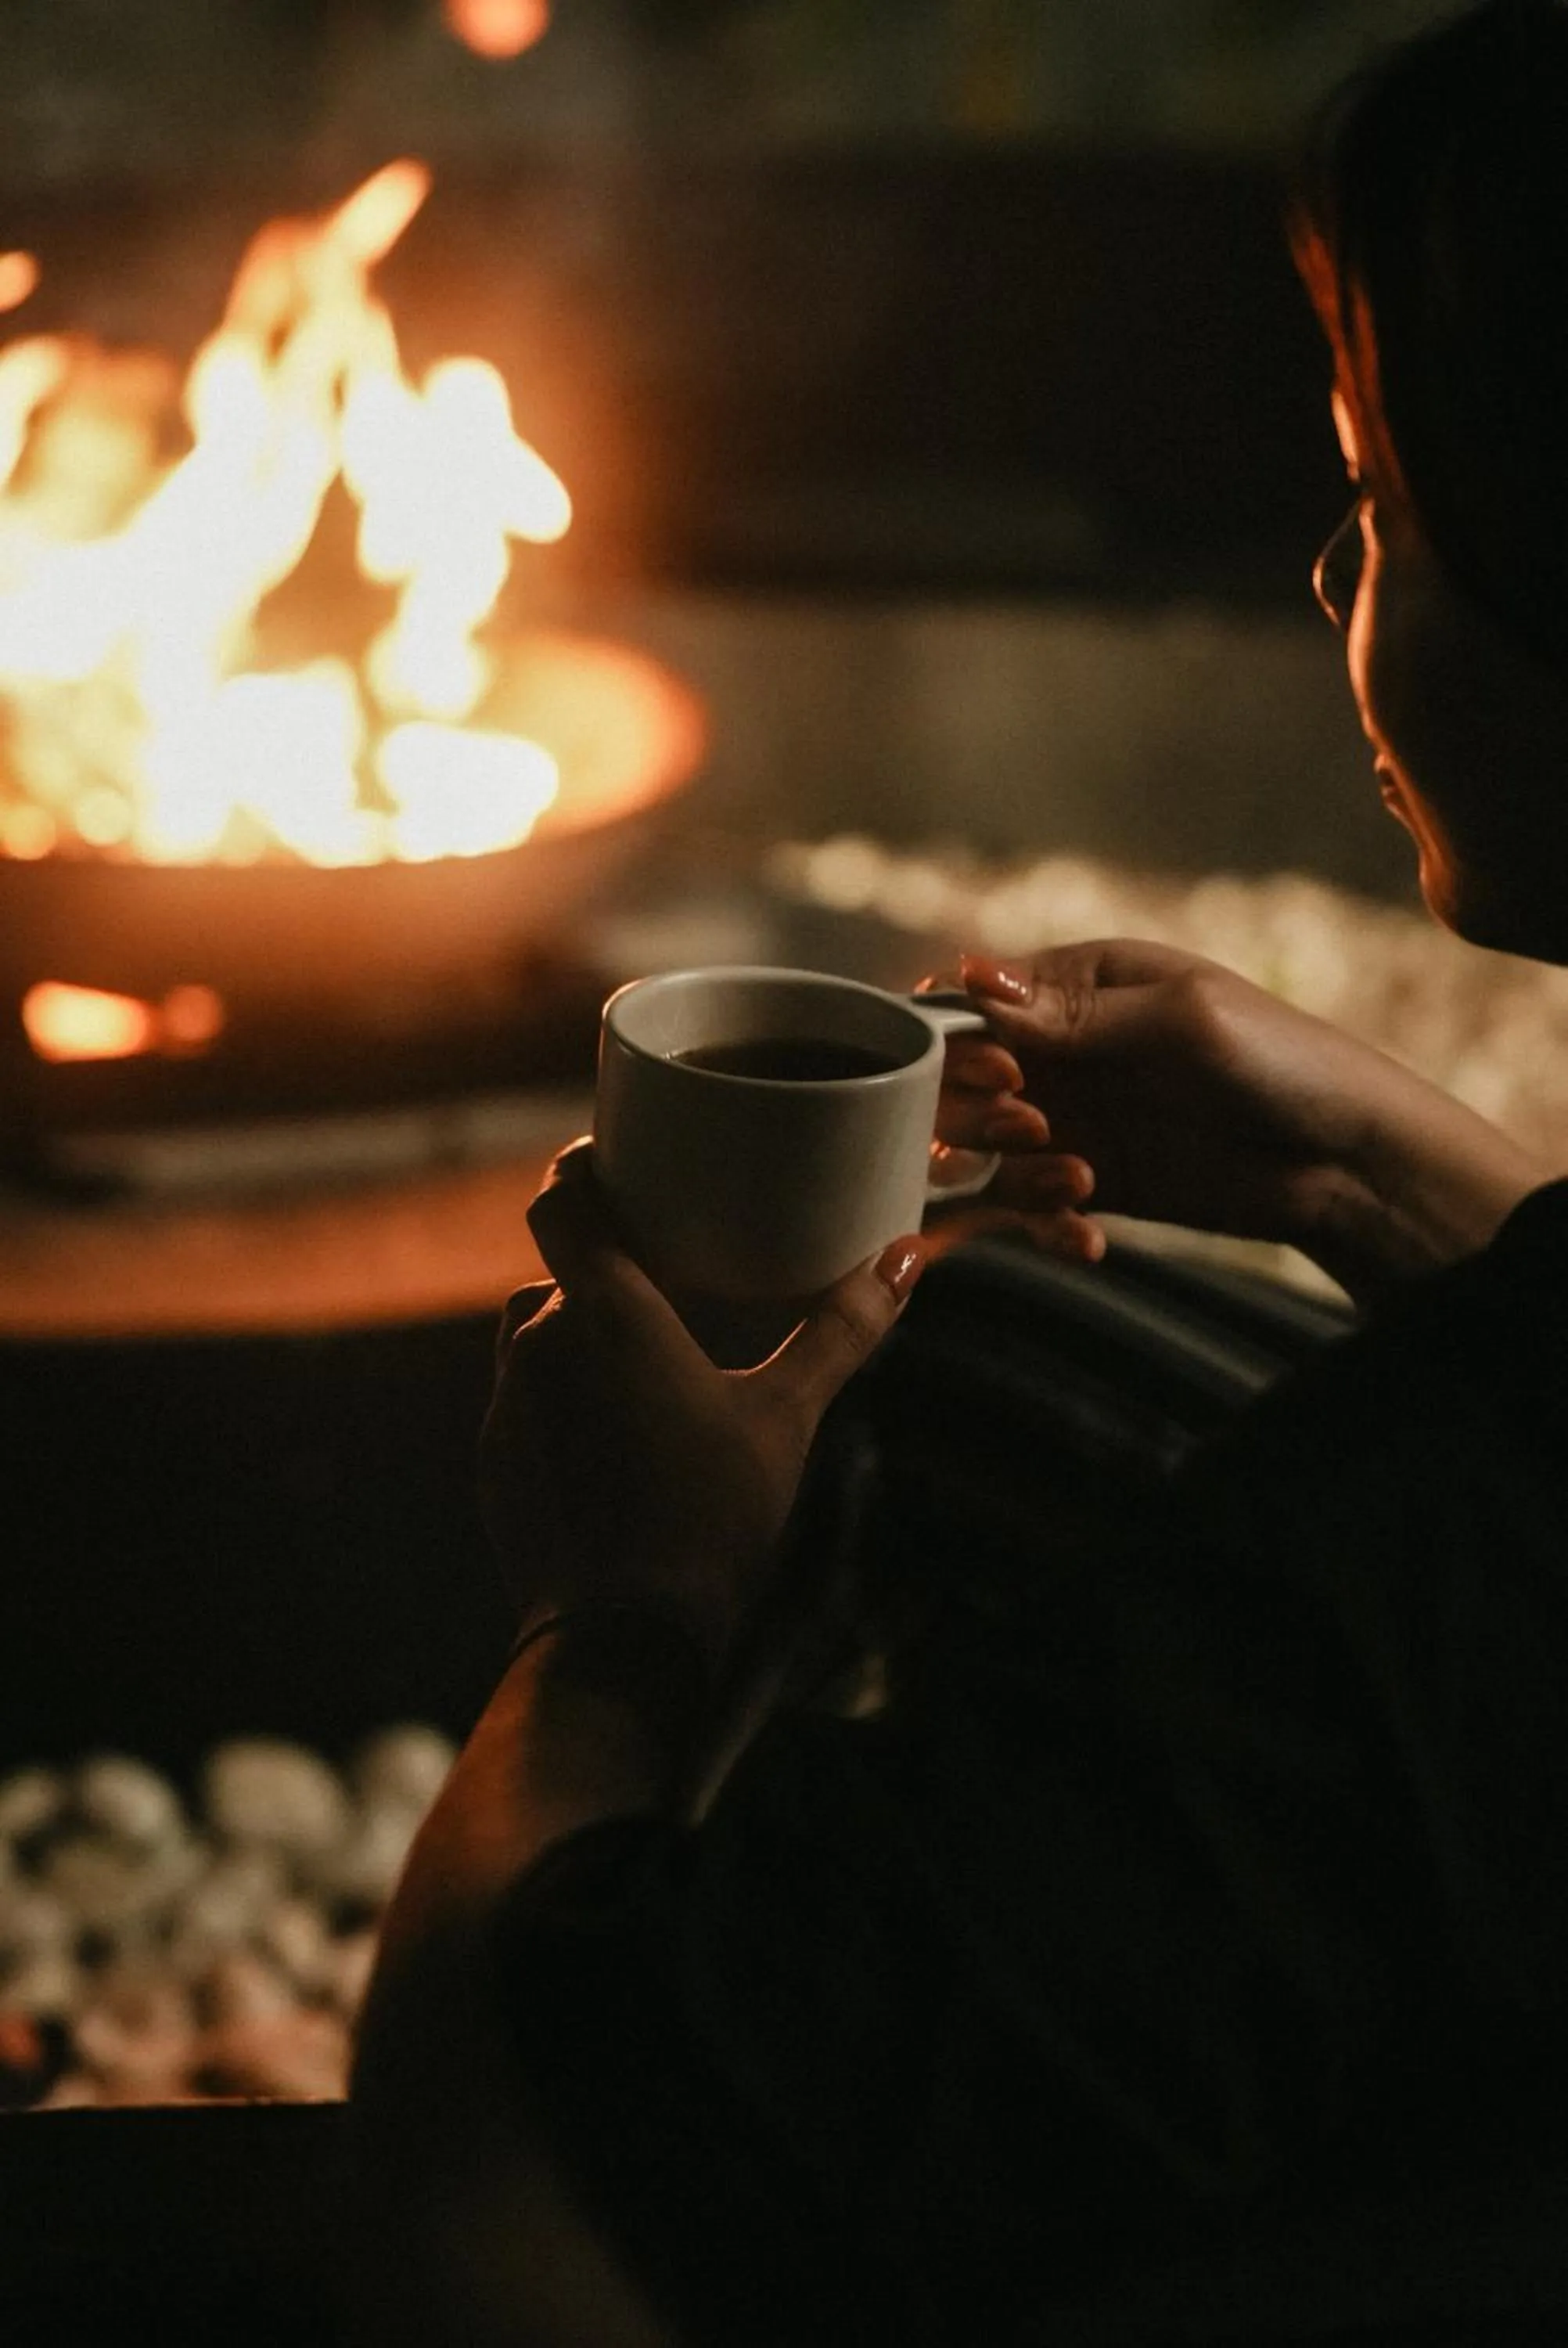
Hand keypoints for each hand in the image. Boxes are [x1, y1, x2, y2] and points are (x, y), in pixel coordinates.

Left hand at [479, 1142, 924, 1666]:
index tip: (612, 1164)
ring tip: (645, 1372)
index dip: (580, 1172)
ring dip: (581, 1341)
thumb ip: (839, 1331)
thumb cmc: (711, 1518)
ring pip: (538, 1339)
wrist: (623, 1642)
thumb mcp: (787, 1417)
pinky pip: (525, 1405)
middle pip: (561, 1276)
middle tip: (667, 1287)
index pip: (561, 1201)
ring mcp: (507, 1406)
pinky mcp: (494, 1465)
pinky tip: (615, 1444)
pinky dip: (562, 1406)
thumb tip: (907, 1261)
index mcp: (606, 1313)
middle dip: (609, 1279)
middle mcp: (539, 1344)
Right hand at [930, 941, 1543, 1297]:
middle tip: (1032, 1127)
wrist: (1345, 1159)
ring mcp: (1068, 1121)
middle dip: (975, 1112)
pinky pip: (1023, 1211)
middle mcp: (1059, 1052)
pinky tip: (1086, 1238)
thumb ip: (1076, 1012)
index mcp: (1077, 985)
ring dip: (1011, 1174)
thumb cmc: (1280, 1059)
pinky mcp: (1085, 1187)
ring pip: (977, 1152)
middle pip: (955, 1082)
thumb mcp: (1183, 1017)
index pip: (972, 1003)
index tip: (1002, 1073)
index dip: (960, 1041)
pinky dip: (1040, 1228)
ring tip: (1078, 1184)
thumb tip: (973, 981)